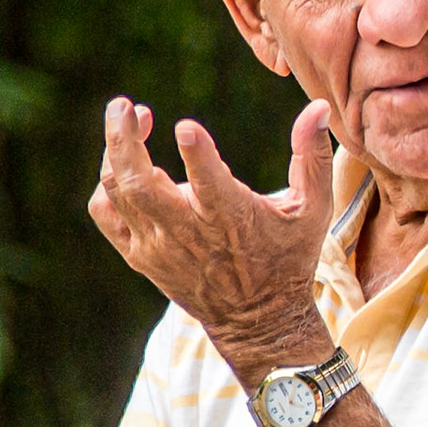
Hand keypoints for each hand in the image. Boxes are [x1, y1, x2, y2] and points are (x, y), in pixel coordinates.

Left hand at [89, 95, 336, 379]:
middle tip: (126, 106)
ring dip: (115, 151)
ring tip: (127, 118)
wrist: (260, 320)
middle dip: (125, 140)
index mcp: (233, 220)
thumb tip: (319, 106)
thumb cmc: (290, 257)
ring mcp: (159, 246)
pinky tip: (122, 164)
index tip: (185, 126)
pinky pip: (108, 215)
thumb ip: (314, 157)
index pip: (209, 184)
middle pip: (140, 183)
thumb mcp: (314, 208)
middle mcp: (189, 234)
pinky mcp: (142, 256)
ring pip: (119, 193)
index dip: (196, 155)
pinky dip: (108, 185)